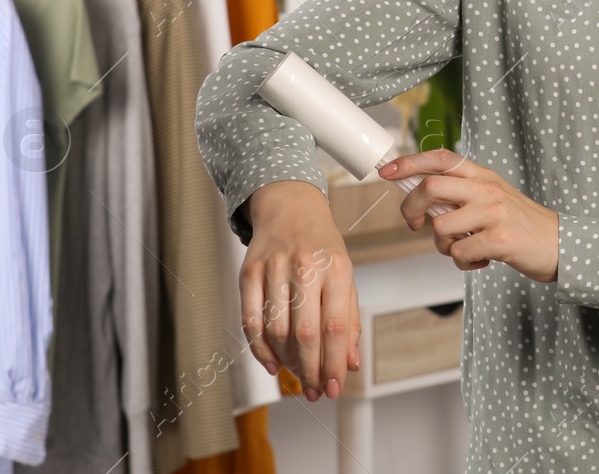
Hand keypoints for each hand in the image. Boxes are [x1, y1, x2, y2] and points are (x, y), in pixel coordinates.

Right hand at [240, 181, 362, 401]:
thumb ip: (349, 320)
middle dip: (310, 370)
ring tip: (296, 375)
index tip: (333, 387)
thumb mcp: (346, 276)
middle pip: (306, 333)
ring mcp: (274, 268)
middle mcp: (306, 267)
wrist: (290, 207)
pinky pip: (251, 321)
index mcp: (338, 268)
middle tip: (313, 391)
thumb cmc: (322, 247)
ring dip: (286, 362)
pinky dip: (260, 349)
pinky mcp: (248, 272)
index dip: (334, 363)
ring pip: (276, 330)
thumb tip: (349, 363)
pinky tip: (272, 363)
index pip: (336, 325)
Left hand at [381, 148, 559, 282]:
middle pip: (430, 187)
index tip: (387, 172)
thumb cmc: (521, 224)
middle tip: (414, 224)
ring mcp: (493, 213)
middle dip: (411, 208)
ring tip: (462, 247)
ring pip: (440, 226)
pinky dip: (462, 262)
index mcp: (483, 176)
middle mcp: (487, 189)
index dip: (409, 162)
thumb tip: (421, 196)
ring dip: (442, 245)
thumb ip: (462, 194)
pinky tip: (479, 260)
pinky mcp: (499, 239)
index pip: (440, 158)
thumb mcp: (494, 198)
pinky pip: (459, 252)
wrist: (561, 244)